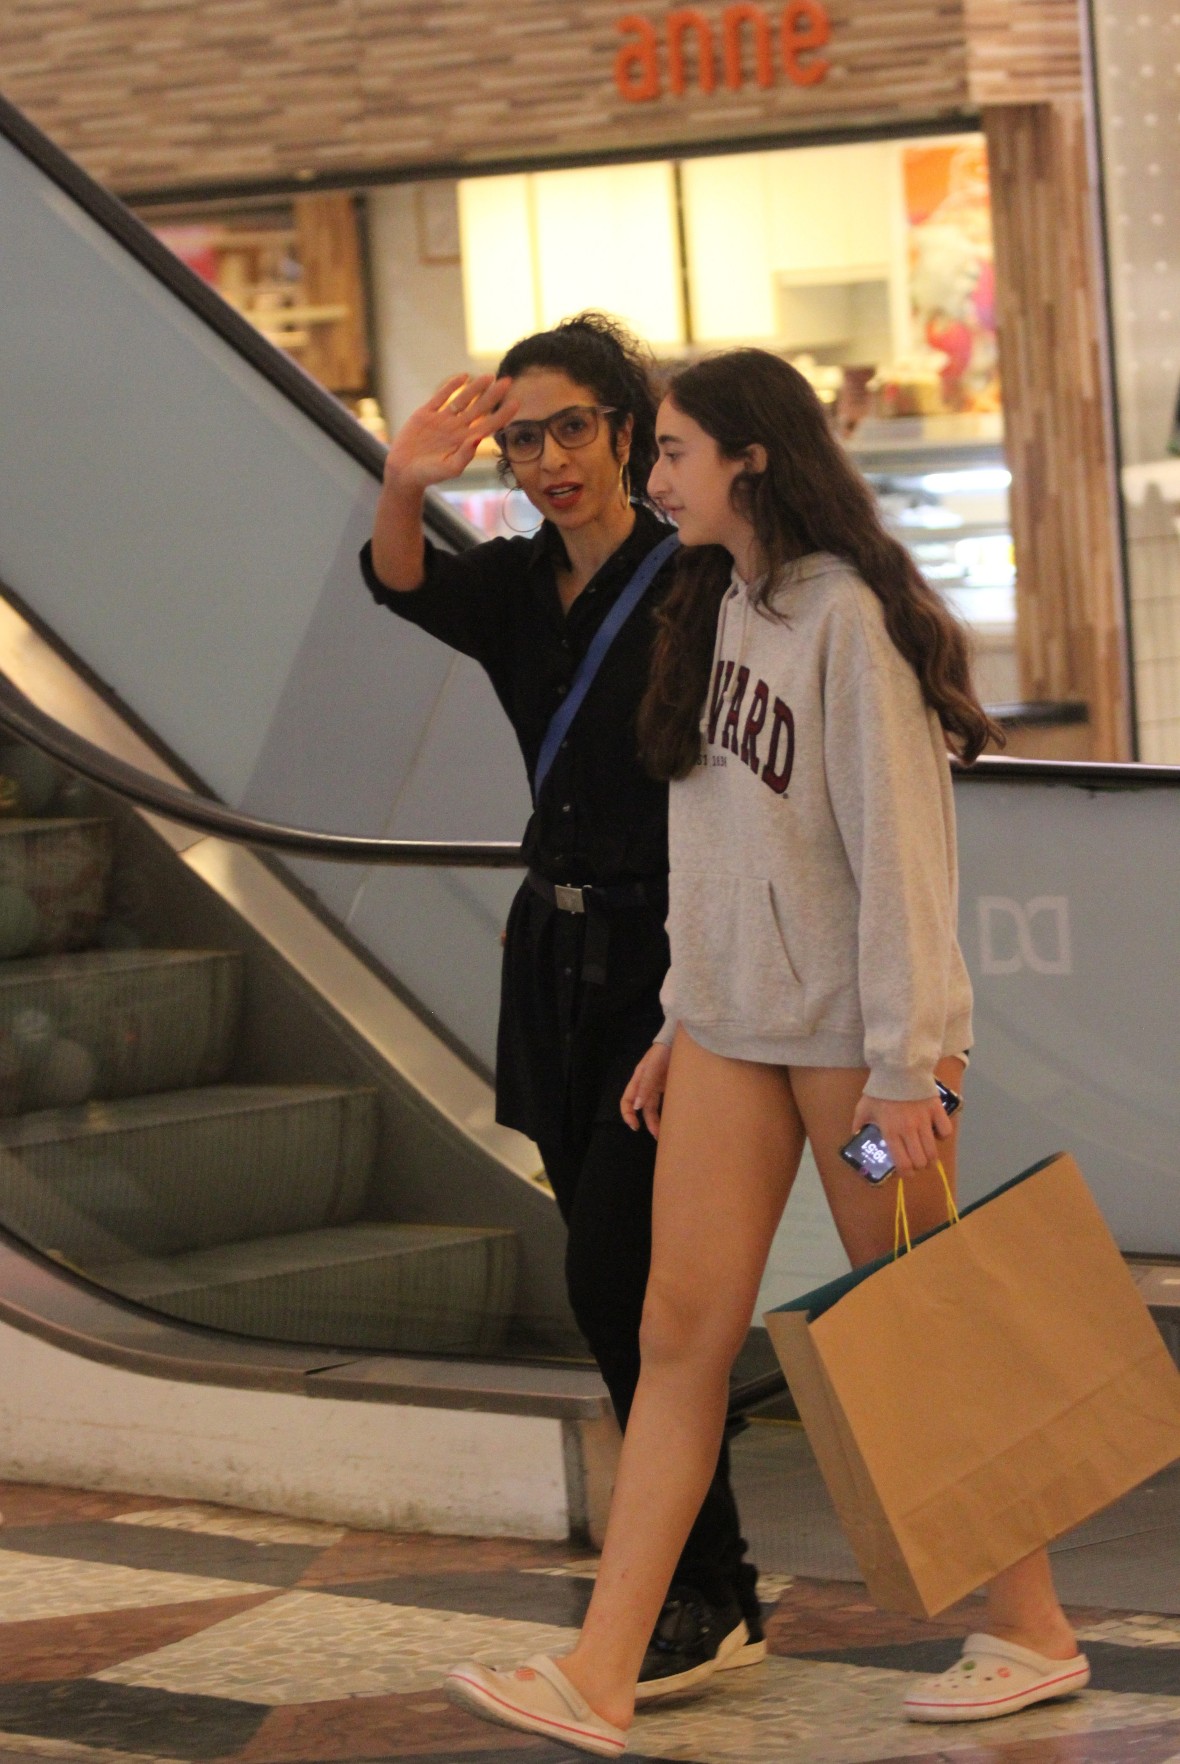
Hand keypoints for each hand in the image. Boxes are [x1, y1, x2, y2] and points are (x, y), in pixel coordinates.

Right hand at [383, 374, 518, 493]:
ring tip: (489, 376)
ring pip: (462, 400)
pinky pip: (441, 397)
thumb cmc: (428, 475)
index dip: (503, 414)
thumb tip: (479, 438)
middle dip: (493, 395)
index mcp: (465, 442)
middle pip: (479, 408)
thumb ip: (464, 456)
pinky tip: (463, 377)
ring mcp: (442, 420)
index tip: (516, 402)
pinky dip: (451, 386)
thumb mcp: (449, 469)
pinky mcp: (426, 414)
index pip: (489, 425)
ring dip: (476, 388)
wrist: (403, 472)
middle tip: (508, 381)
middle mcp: (456, 429)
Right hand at [621, 1042, 670, 1138]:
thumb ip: (646, 1085)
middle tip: (657, 1136)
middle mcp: (647, 1085)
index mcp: (638, 1079)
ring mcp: (659, 1085)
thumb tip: (636, 1106)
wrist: (682, 1039)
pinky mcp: (670, 1085)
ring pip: (655, 1107)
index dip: (627, 1114)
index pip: (627, 1100)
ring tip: (666, 1133)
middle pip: (643, 1108)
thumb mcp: (653, 1066)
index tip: (635, 1126)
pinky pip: (666, 1101)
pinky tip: (674, 1119)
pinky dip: (668, 1111)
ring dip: (659, 1120)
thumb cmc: (664, 1050)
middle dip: (648, 1123)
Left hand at [851, 1089, 952, 1174]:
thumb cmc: (880, 1090)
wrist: (897, 1067)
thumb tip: (855, 1136)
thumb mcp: (863, 1108)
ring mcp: (924, 1121)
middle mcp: (909, 1130)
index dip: (906, 1173)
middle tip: (917, 1163)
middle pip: (920, 1161)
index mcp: (891, 1132)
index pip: (903, 1163)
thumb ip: (858, 1124)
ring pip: (933, 1150)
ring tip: (928, 1155)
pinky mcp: (936, 1110)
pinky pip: (946, 1131)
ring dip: (931, 1157)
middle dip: (919, 1166)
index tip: (906, 1172)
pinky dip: (943, 1136)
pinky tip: (936, 1133)